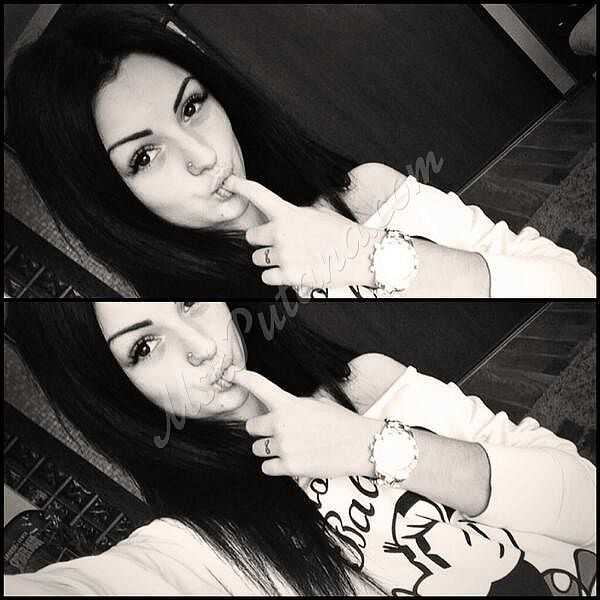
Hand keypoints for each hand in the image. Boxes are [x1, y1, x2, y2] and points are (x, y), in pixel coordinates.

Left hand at [223, 175, 381, 288]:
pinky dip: (276, 276)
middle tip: (280, 243)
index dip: (240, 186)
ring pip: (258, 259)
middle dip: (262, 240)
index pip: (258, 194)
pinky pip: (267, 277)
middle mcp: (281, 233)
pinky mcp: (290, 276)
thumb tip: (282, 218)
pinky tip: (293, 270)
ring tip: (292, 258)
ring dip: (269, 259)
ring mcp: (284, 256)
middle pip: (251, 237)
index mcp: (289, 213)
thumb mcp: (318, 212)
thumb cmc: (343, 233)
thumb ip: (294, 214)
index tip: (228, 182)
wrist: (361, 254)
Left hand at [231, 369, 380, 478]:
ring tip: (290, 447)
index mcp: (289, 404)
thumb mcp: (316, 404)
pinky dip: (275, 466)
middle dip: (261, 430)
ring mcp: (284, 446)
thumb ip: (292, 407)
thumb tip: (279, 412)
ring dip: (268, 449)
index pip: (260, 386)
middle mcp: (281, 423)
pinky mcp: (289, 467)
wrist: (360, 444)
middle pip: (251, 427)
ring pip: (257, 449)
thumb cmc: (341, 422)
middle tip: (278, 432)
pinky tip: (291, 460)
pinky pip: (267, 468)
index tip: (231, 374)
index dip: (243, 378)